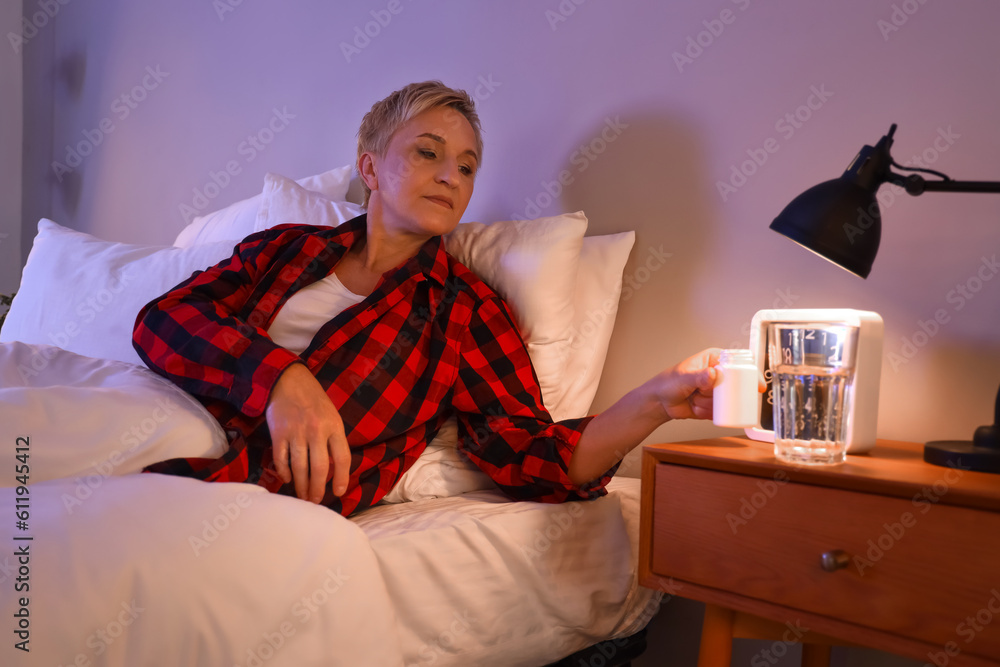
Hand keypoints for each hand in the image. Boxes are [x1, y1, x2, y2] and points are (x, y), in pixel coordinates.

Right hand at [265, 363, 350, 502]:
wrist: (288, 381)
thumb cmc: (314, 400)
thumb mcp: (332, 415)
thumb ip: (334, 439)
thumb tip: (334, 468)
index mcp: (334, 426)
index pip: (342, 458)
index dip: (342, 478)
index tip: (338, 492)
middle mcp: (316, 431)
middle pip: (319, 468)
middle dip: (318, 489)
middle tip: (316, 502)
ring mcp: (296, 432)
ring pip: (299, 468)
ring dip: (301, 486)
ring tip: (302, 497)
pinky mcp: (278, 433)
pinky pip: (281, 459)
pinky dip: (284, 472)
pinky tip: (287, 479)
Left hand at [652, 348, 766, 420]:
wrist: (660, 403)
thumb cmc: (668, 383)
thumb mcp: (683, 377)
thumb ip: (698, 377)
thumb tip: (713, 374)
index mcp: (714, 359)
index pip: (739, 363)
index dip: (750, 374)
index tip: (756, 386)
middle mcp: (718, 373)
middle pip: (737, 385)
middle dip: (722, 395)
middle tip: (704, 394)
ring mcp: (717, 390)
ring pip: (727, 401)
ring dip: (710, 404)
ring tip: (694, 399)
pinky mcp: (715, 404)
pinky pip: (721, 412)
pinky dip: (708, 412)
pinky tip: (695, 407)